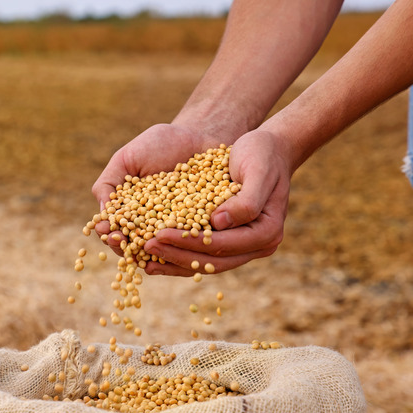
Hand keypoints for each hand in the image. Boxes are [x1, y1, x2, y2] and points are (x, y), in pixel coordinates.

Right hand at [91, 123, 218, 257]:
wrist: (197, 135)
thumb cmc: (158, 145)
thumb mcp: (126, 159)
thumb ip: (108, 184)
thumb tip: (100, 215)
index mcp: (130, 212)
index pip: (115, 230)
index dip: (109, 233)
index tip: (107, 231)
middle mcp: (151, 225)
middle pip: (135, 245)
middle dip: (126, 246)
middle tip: (122, 241)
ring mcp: (175, 228)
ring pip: (161, 249)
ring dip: (151, 253)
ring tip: (146, 246)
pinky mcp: (201, 226)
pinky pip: (191, 241)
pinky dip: (183, 247)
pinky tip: (176, 244)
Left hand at [142, 129, 292, 275]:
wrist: (269, 149)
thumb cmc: (262, 155)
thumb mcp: (258, 171)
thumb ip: (245, 200)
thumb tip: (217, 223)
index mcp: (267, 233)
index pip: (223, 245)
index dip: (190, 242)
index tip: (160, 234)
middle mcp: (256, 246)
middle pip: (212, 260)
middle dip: (176, 255)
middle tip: (146, 246)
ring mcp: (243, 246)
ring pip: (205, 262)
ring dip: (173, 262)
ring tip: (143, 260)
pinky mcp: (229, 239)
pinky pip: (202, 253)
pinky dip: (178, 254)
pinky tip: (153, 255)